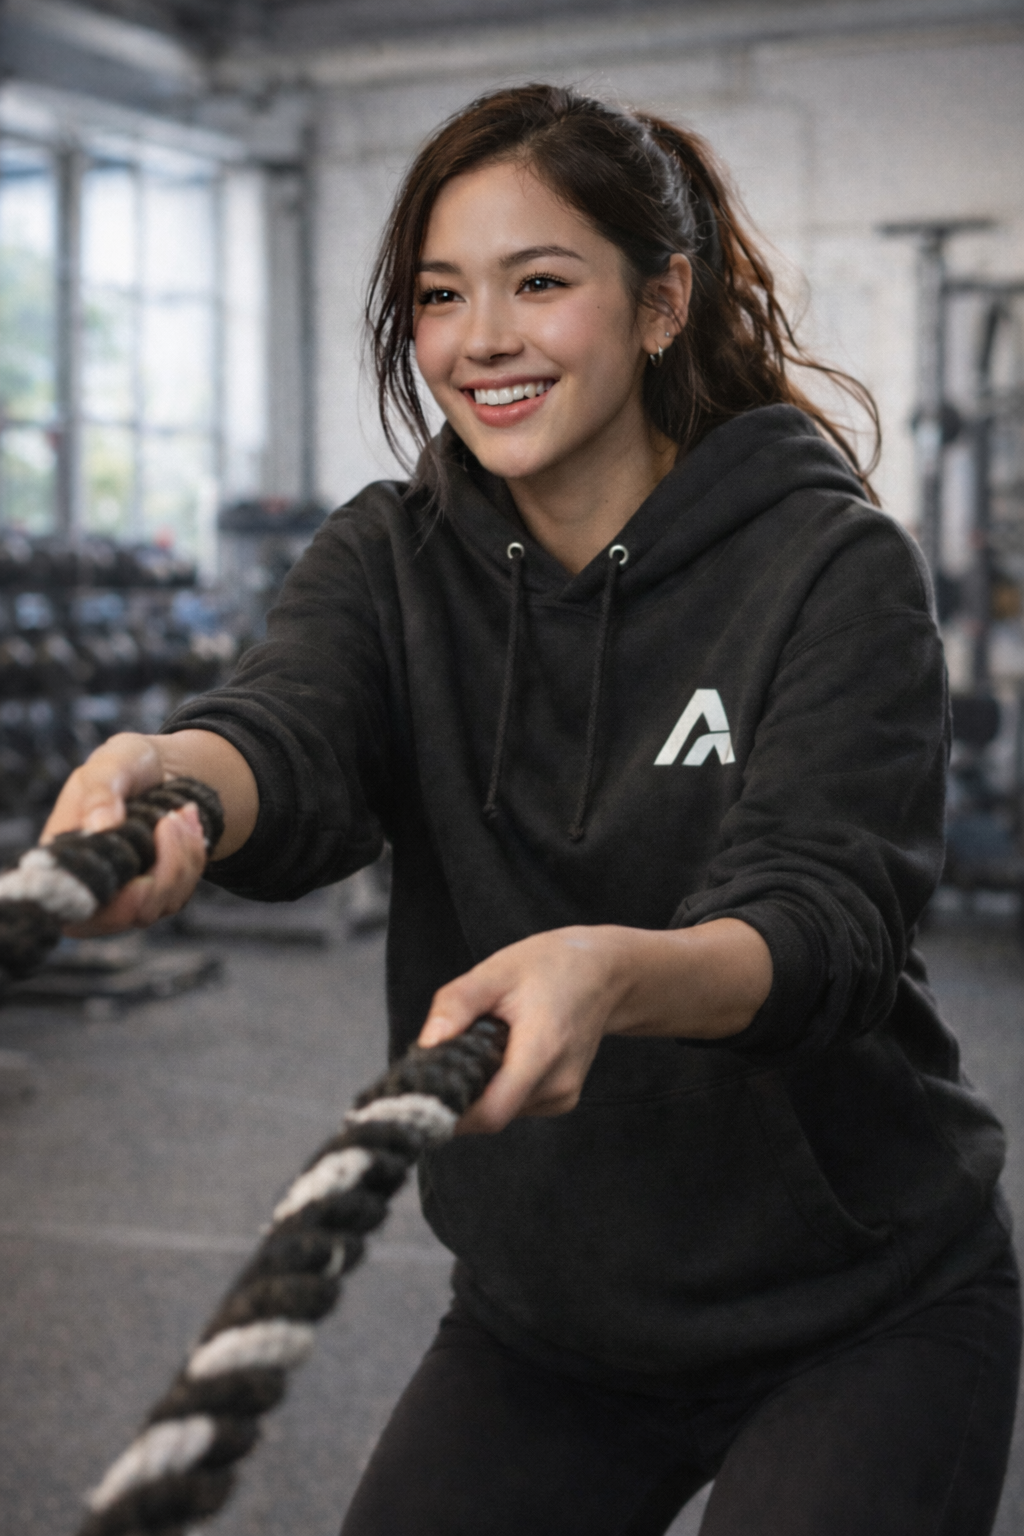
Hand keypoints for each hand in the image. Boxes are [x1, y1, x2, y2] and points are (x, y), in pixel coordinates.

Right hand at [41, 733, 207, 934]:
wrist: (162, 770)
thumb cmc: (126, 765)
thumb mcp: (112, 763)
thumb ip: (101, 791)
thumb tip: (100, 827)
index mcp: (64, 859)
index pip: (71, 911)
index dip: (107, 911)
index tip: (142, 883)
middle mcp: (91, 886)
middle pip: (124, 916)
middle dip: (160, 875)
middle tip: (170, 822)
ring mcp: (125, 895)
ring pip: (159, 906)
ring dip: (181, 858)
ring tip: (181, 814)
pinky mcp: (156, 894)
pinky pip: (181, 894)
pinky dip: (193, 857)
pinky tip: (189, 822)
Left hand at [418, 919, 772, 1134]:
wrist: (605, 974)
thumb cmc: (550, 967)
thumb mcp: (497, 971)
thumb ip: (458, 1004)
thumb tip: (427, 1044)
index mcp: (542, 1050)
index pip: (491, 1112)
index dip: (452, 1111)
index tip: (423, 1093)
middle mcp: (557, 1084)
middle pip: (489, 1113)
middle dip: (461, 1090)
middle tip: (449, 1051)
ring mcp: (563, 1096)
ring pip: (500, 1111)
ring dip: (479, 1087)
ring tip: (486, 1041)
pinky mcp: (561, 1099)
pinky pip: (514, 1105)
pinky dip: (497, 1086)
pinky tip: (504, 1051)